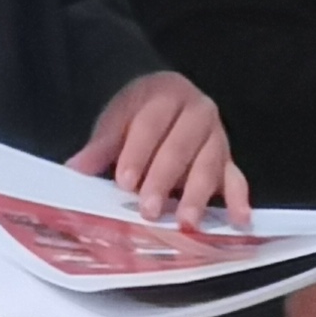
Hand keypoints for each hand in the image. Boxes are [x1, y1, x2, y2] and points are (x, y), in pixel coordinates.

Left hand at [76, 71, 248, 227]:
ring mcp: (217, 136)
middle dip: (164, 180)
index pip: (151, 125)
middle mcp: (198, 112)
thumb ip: (101, 146)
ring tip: (185, 222)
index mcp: (167, 94)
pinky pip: (236, 178)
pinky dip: (238, 200)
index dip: (138, 154)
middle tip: (149, 210)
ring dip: (197, 196)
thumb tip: (76, 169)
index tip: (124, 182)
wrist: (164, 100)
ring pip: (209, 165)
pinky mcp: (227, 160)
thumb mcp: (116, 120)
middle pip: (181, 147)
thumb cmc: (138, 114)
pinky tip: (239, 220)